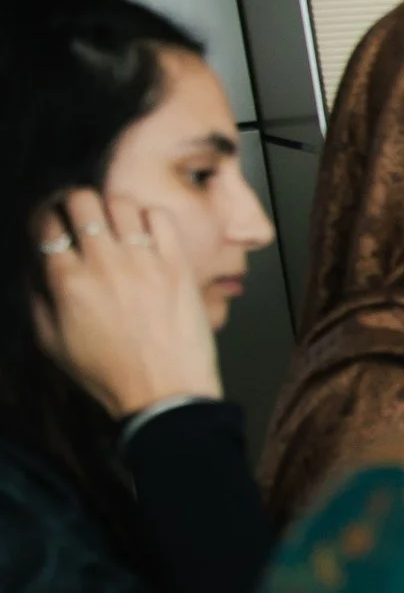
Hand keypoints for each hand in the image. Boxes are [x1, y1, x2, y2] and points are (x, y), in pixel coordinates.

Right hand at [30, 189, 220, 419]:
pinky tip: (147, 236)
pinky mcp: (177, 265)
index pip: (47, 224)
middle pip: (81, 200)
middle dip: (75, 203)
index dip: (46, 218)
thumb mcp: (52, 342)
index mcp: (66, 281)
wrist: (165, 392)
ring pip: (120, 202)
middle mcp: (102, 264)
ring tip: (115, 224)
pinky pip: (160, 218)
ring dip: (112, 209)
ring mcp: (143, 261)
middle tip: (82, 216)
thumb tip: (36, 265)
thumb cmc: (108, 372)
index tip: (53, 223)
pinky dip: (149, 219)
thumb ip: (37, 297)